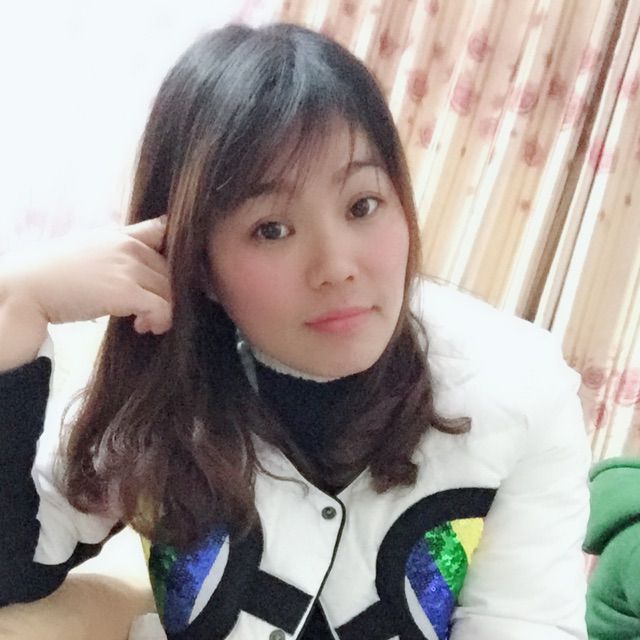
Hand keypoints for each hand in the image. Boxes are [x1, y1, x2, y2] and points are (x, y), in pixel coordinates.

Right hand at [2, 216, 171, 334]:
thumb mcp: (90, 249)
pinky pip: (162, 307)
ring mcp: (129, 268)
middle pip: (169, 270)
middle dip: (164, 292)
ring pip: (169, 290)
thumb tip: (142, 261)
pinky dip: (160, 320)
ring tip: (143, 322)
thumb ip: (117, 250)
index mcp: (120, 235)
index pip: (163, 233)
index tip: (163, 278)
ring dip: (162, 310)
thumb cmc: (54, 274)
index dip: (172, 256)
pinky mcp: (127, 292)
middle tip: (148, 312)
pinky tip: (143, 327)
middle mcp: (128, 247)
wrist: (26, 289)